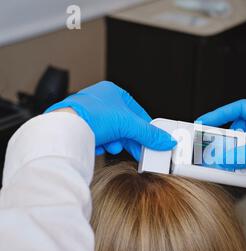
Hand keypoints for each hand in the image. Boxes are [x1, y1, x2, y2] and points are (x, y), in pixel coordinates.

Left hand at [46, 81, 175, 159]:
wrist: (65, 129)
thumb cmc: (92, 116)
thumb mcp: (128, 125)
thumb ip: (149, 134)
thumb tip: (167, 141)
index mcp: (113, 91)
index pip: (138, 111)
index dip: (146, 128)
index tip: (152, 140)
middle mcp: (100, 100)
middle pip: (125, 124)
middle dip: (131, 138)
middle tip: (140, 150)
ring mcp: (89, 113)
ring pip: (113, 132)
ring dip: (117, 142)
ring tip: (115, 146)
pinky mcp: (81, 127)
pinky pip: (99, 137)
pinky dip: (103, 144)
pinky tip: (101, 146)